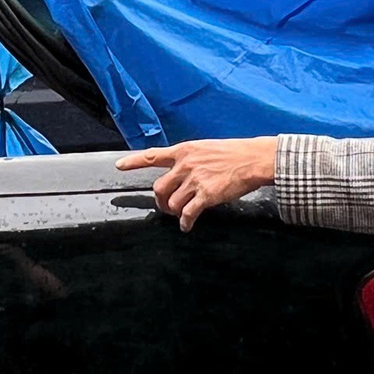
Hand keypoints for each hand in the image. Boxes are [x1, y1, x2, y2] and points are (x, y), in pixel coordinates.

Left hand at [115, 137, 277, 231]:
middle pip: (158, 188)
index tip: (119, 166)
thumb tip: (182, 172)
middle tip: (167, 206)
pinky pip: (188, 213)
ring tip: (180, 215)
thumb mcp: (206, 148)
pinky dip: (185, 222)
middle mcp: (185, 165)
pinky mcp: (206, 195)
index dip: (134, 161)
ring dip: (174, 212)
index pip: (153, 156)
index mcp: (184, 150)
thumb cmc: (235, 153)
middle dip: (160, 201)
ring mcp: (194, 180)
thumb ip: (190, 159)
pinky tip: (187, 225)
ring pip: (172, 203)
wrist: (253, 159)